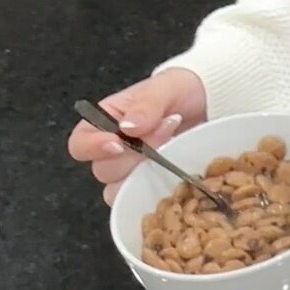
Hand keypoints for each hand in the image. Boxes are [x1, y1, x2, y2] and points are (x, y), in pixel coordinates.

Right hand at [65, 67, 207, 203]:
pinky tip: (178, 170)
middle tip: (166, 130)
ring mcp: (132, 171)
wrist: (210, 103)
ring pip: (120, 191)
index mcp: (105, 123)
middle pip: (104, 171)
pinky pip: (142, 201)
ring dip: (146, 173)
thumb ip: (146, 105)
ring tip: (173, 147)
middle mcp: (113, 151)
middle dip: (135, 154)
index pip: (80, 144)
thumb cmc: (179, 91)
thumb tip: (128, 127)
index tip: (118, 143)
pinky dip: (158, 190)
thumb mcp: (164, 88)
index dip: (93, 148)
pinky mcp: (151, 186)